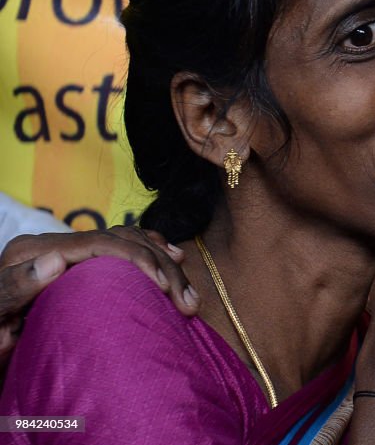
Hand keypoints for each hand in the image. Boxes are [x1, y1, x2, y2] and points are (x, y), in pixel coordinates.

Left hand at [0, 227, 197, 368]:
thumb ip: (14, 289)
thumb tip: (55, 259)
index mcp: (30, 253)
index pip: (97, 243)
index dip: (137, 259)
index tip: (163, 287)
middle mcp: (50, 246)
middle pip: (119, 240)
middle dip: (161, 267)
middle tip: (187, 302)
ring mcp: (64, 251)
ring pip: (126, 241)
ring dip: (163, 263)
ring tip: (188, 294)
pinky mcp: (75, 263)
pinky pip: (120, 244)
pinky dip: (150, 248)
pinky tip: (172, 256)